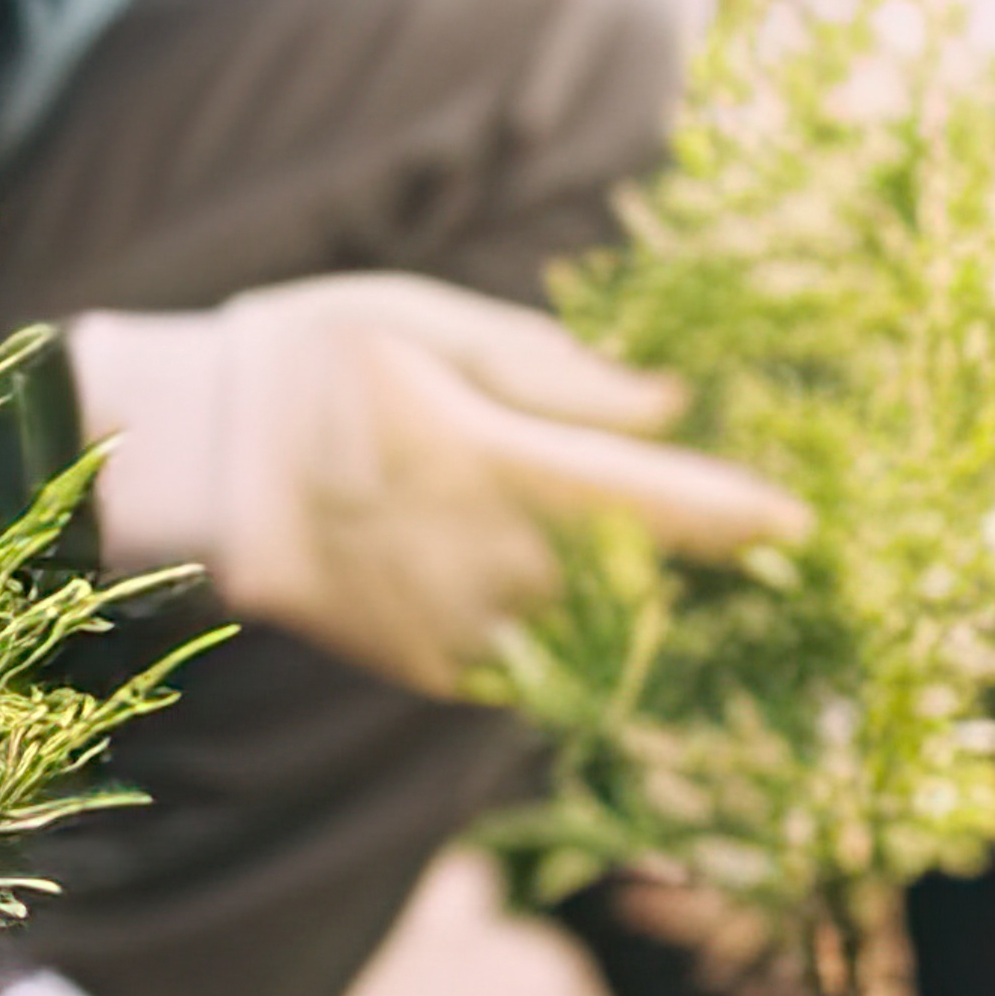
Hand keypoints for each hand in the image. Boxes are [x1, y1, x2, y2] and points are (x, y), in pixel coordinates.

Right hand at [63, 270, 806, 690]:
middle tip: (758, 542)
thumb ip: (556, 373)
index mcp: (487, 468)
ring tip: (673, 568)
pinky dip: (575, 633)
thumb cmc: (311, 362)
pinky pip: (538, 661)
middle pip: (639, 579)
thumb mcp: (429, 325)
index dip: (739, 517)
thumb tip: (669, 407)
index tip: (807, 522)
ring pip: (595, 633)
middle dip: (702, 565)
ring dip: (646, 606)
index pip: (650, 502)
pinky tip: (579, 592)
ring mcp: (456, 633)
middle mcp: (482, 568)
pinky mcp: (434, 671)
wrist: (187, 468)